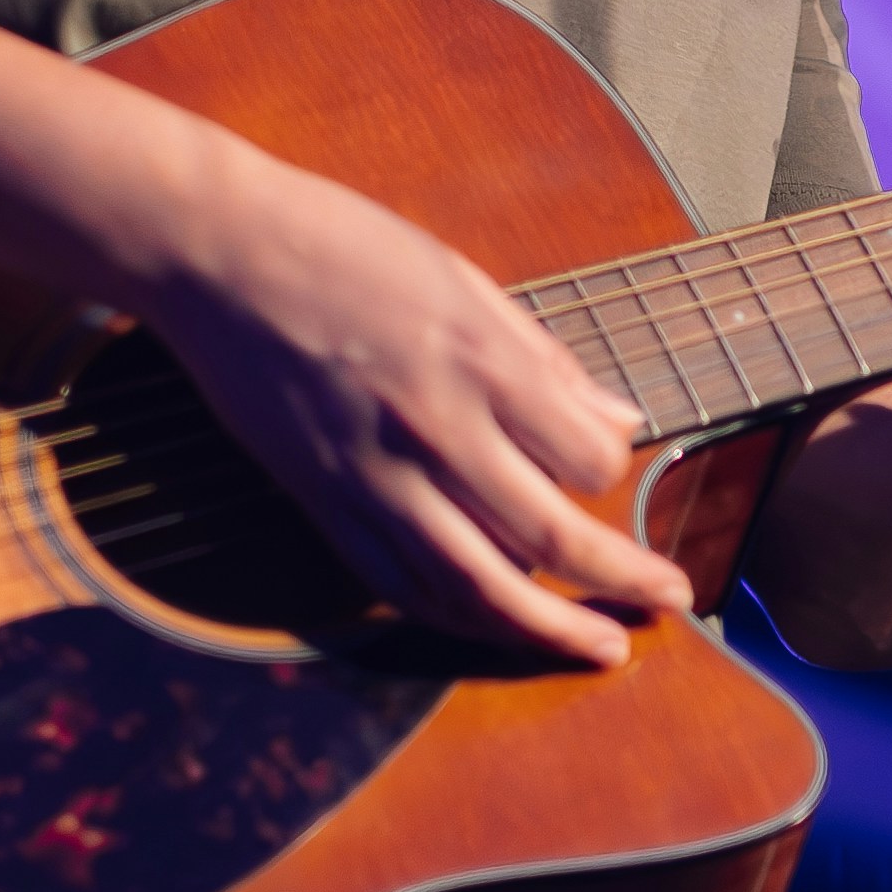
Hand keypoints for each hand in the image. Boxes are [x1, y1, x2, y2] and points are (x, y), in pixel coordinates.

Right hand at [132, 148, 683, 667]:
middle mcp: (435, 432)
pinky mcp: (325, 503)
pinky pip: (400, 586)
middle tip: (673, 599)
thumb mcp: (462, 279)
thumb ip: (543, 359)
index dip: (615, 469)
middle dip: (623, 580)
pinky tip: (495, 627)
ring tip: (601, 647)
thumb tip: (620, 417)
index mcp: (479, 363)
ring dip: (549, 630)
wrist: (218, 254)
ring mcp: (375, 479)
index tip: (611, 461)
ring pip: (476, 588)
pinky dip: (456, 618)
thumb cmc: (342, 244)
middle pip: (550, 540)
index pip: (587, 458)